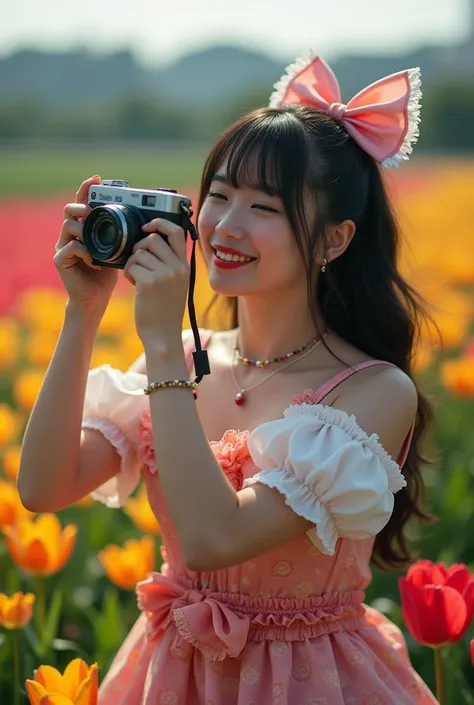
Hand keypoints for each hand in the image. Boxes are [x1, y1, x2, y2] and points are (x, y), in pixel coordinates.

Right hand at [54, 176, 118, 311]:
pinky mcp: (60, 260)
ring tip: (96, 240)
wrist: (96, 298)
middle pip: (70, 209)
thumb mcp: (117, 250)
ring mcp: (63, 246)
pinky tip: (94, 261)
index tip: (97, 179)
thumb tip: (137, 218)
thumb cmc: (106, 275)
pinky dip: (84, 251)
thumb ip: (119, 235)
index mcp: (84, 229)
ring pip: (68, 225)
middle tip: (94, 211)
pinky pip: (69, 247)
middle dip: (82, 206)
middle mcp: (70, 234)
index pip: (83, 204)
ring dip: (84, 229)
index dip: (87, 189)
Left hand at [124, 219, 189, 347]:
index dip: (160, 223)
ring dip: (132, 263)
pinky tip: (134, 285)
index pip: (176, 232)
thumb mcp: (176, 285)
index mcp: (185, 267)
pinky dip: (128, 273)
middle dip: (139, 247)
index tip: (147, 226)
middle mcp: (177, 268)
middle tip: (137, 261)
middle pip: (152, 239)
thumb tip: (150, 242)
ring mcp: (164, 275)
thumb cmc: (165, 311)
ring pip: (139, 253)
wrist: (163, 336)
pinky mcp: (149, 282)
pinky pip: (131, 266)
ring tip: (136, 277)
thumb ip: (170, 265)